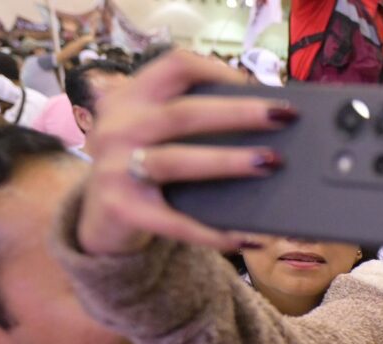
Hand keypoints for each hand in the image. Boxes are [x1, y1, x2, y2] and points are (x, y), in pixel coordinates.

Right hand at [75, 50, 296, 255]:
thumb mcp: (153, 135)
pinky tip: (248, 238)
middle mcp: (118, 128)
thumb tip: (266, 125)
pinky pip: (177, 223)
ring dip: (228, 162)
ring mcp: (115, 169)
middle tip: (283, 117)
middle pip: (184, 113)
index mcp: (130, 98)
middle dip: (238, 113)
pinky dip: (215, 233)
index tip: (255, 85)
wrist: (100, 221)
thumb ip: (191, 123)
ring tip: (271, 163)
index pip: (175, 66)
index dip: (218, 71)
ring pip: (178, 161)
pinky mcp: (122, 210)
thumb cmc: (144, 169)